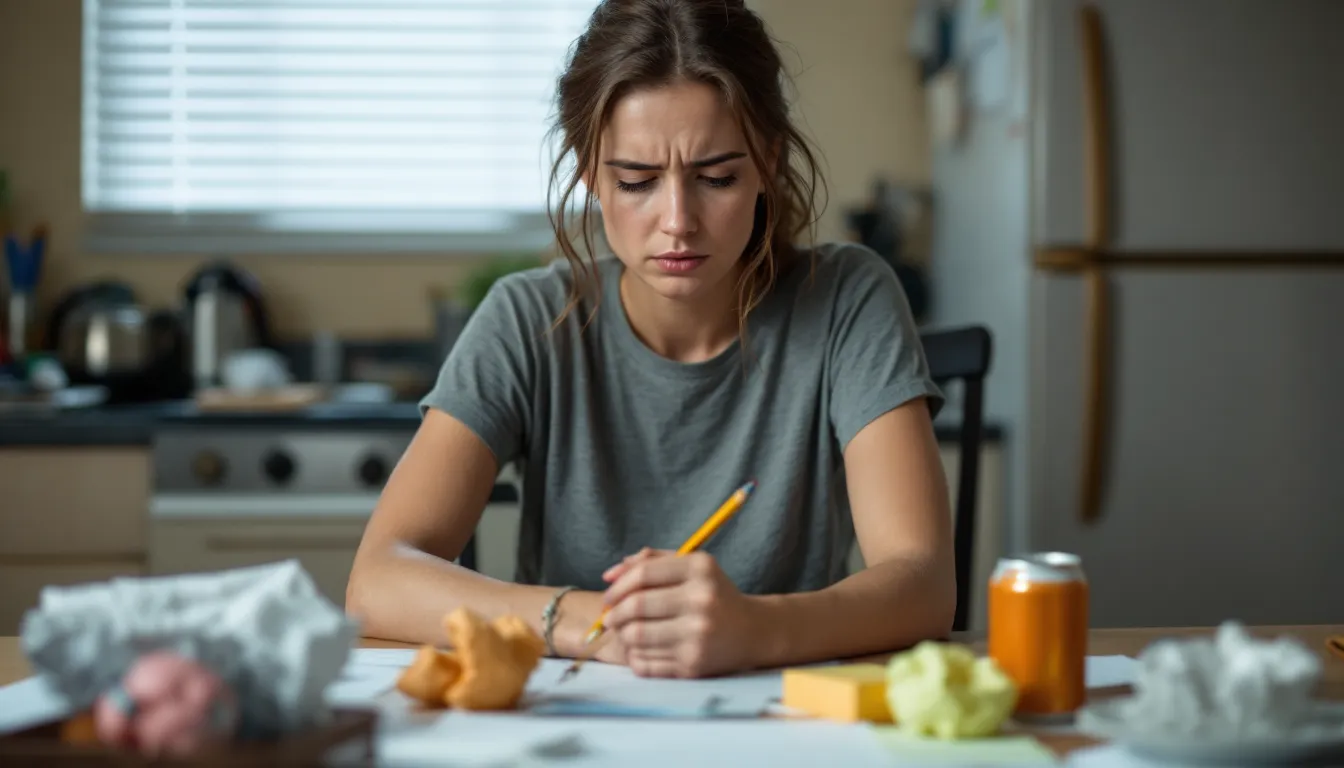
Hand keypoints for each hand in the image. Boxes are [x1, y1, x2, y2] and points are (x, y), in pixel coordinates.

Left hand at [600, 547, 763, 677]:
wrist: (753, 632)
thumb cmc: (714, 595)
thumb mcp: (692, 567)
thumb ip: (651, 561)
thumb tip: (609, 575)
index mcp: (700, 569)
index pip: (643, 574)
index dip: (618, 585)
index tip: (610, 595)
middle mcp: (701, 601)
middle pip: (635, 606)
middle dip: (614, 613)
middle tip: (611, 617)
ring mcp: (697, 636)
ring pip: (635, 637)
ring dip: (623, 635)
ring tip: (627, 632)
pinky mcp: (692, 666)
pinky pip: (644, 663)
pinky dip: (635, 656)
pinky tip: (643, 650)